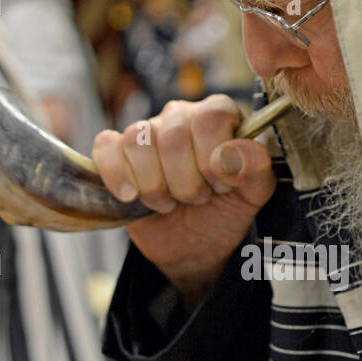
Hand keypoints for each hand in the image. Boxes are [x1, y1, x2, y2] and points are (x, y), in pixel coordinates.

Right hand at [92, 95, 275, 295]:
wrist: (194, 245)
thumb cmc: (224, 211)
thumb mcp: (253, 195)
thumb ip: (255, 169)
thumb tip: (230, 154)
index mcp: (218, 115)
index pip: (210, 117)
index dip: (212, 158)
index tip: (218, 184)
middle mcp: (181, 116)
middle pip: (172, 135)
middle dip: (186, 182)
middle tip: (196, 199)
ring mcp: (147, 131)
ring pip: (138, 141)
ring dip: (154, 185)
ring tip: (169, 202)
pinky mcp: (116, 151)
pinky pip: (106, 147)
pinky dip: (116, 175)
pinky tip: (130, 196)